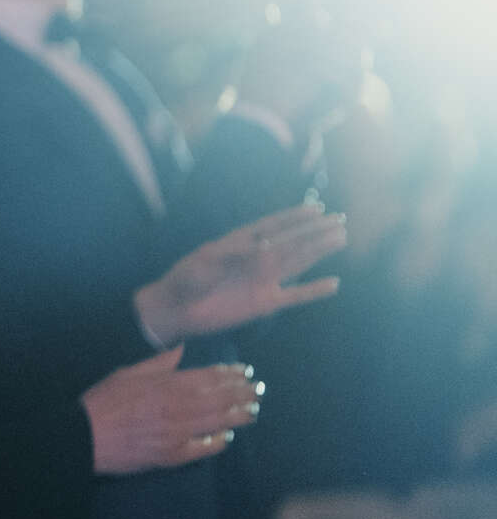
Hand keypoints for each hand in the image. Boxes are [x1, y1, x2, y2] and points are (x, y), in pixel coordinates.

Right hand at [82, 346, 261, 474]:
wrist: (86, 437)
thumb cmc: (103, 401)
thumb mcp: (128, 373)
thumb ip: (158, 362)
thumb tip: (181, 348)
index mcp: (166, 385)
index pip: (208, 378)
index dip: (229, 374)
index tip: (245, 371)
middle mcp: (178, 408)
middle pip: (219, 399)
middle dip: (242, 393)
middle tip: (259, 389)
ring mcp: (178, 434)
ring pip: (217, 422)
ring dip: (238, 415)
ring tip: (253, 410)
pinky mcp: (172, 456)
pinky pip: (203, 448)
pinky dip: (218, 441)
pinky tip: (228, 436)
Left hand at [134, 203, 346, 347]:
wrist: (176, 309)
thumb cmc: (185, 279)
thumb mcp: (204, 260)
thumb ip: (233, 252)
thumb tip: (263, 244)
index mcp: (241, 243)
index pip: (272, 226)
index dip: (294, 217)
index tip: (316, 208)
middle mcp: (256, 259)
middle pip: (292, 242)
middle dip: (315, 232)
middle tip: (340, 221)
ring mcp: (262, 281)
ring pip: (298, 263)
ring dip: (319, 252)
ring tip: (341, 238)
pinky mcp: (264, 304)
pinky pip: (294, 297)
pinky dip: (313, 291)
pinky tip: (333, 283)